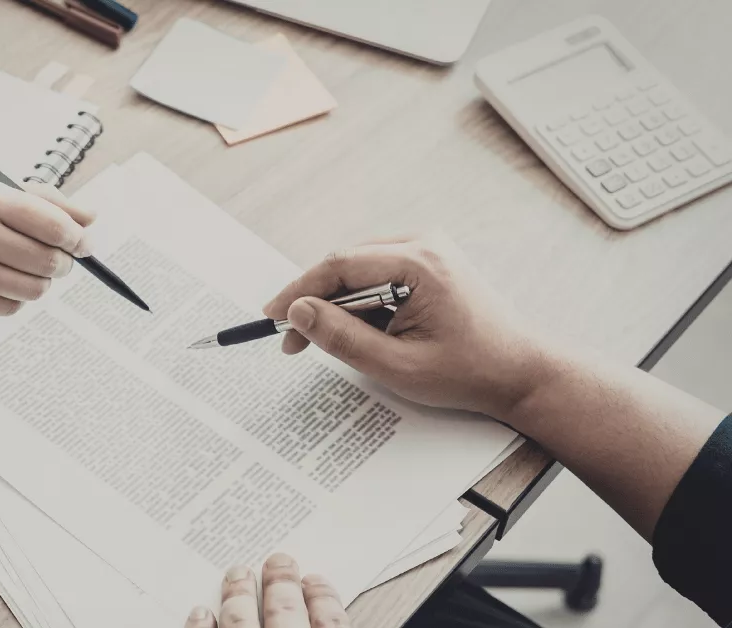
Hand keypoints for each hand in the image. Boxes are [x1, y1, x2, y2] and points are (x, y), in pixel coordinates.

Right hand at [0, 173, 93, 314]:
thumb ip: (33, 199)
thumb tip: (86, 216)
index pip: (54, 224)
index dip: (77, 238)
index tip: (82, 243)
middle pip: (48, 261)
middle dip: (62, 264)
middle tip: (57, 260)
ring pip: (31, 288)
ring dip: (40, 283)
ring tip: (28, 272)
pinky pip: (3, 307)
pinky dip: (13, 299)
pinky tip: (1, 283)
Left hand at [185, 553, 348, 627]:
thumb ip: (328, 627)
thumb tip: (327, 603)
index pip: (331, 627)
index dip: (325, 601)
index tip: (317, 582)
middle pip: (286, 617)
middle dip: (281, 585)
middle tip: (278, 561)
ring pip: (241, 624)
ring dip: (238, 597)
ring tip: (237, 573)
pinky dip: (200, 627)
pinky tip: (200, 612)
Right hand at [262, 234, 549, 417]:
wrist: (520, 372)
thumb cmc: (469, 372)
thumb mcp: (397, 366)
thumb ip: (343, 338)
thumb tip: (298, 312)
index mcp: (419, 263)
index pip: (339, 265)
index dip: (299, 291)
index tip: (271, 316)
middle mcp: (423, 243)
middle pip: (346, 264)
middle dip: (315, 302)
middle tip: (292, 340)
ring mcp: (428, 249)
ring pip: (359, 270)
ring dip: (338, 304)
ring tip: (326, 342)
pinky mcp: (429, 262)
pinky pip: (378, 274)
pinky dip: (360, 302)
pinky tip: (362, 332)